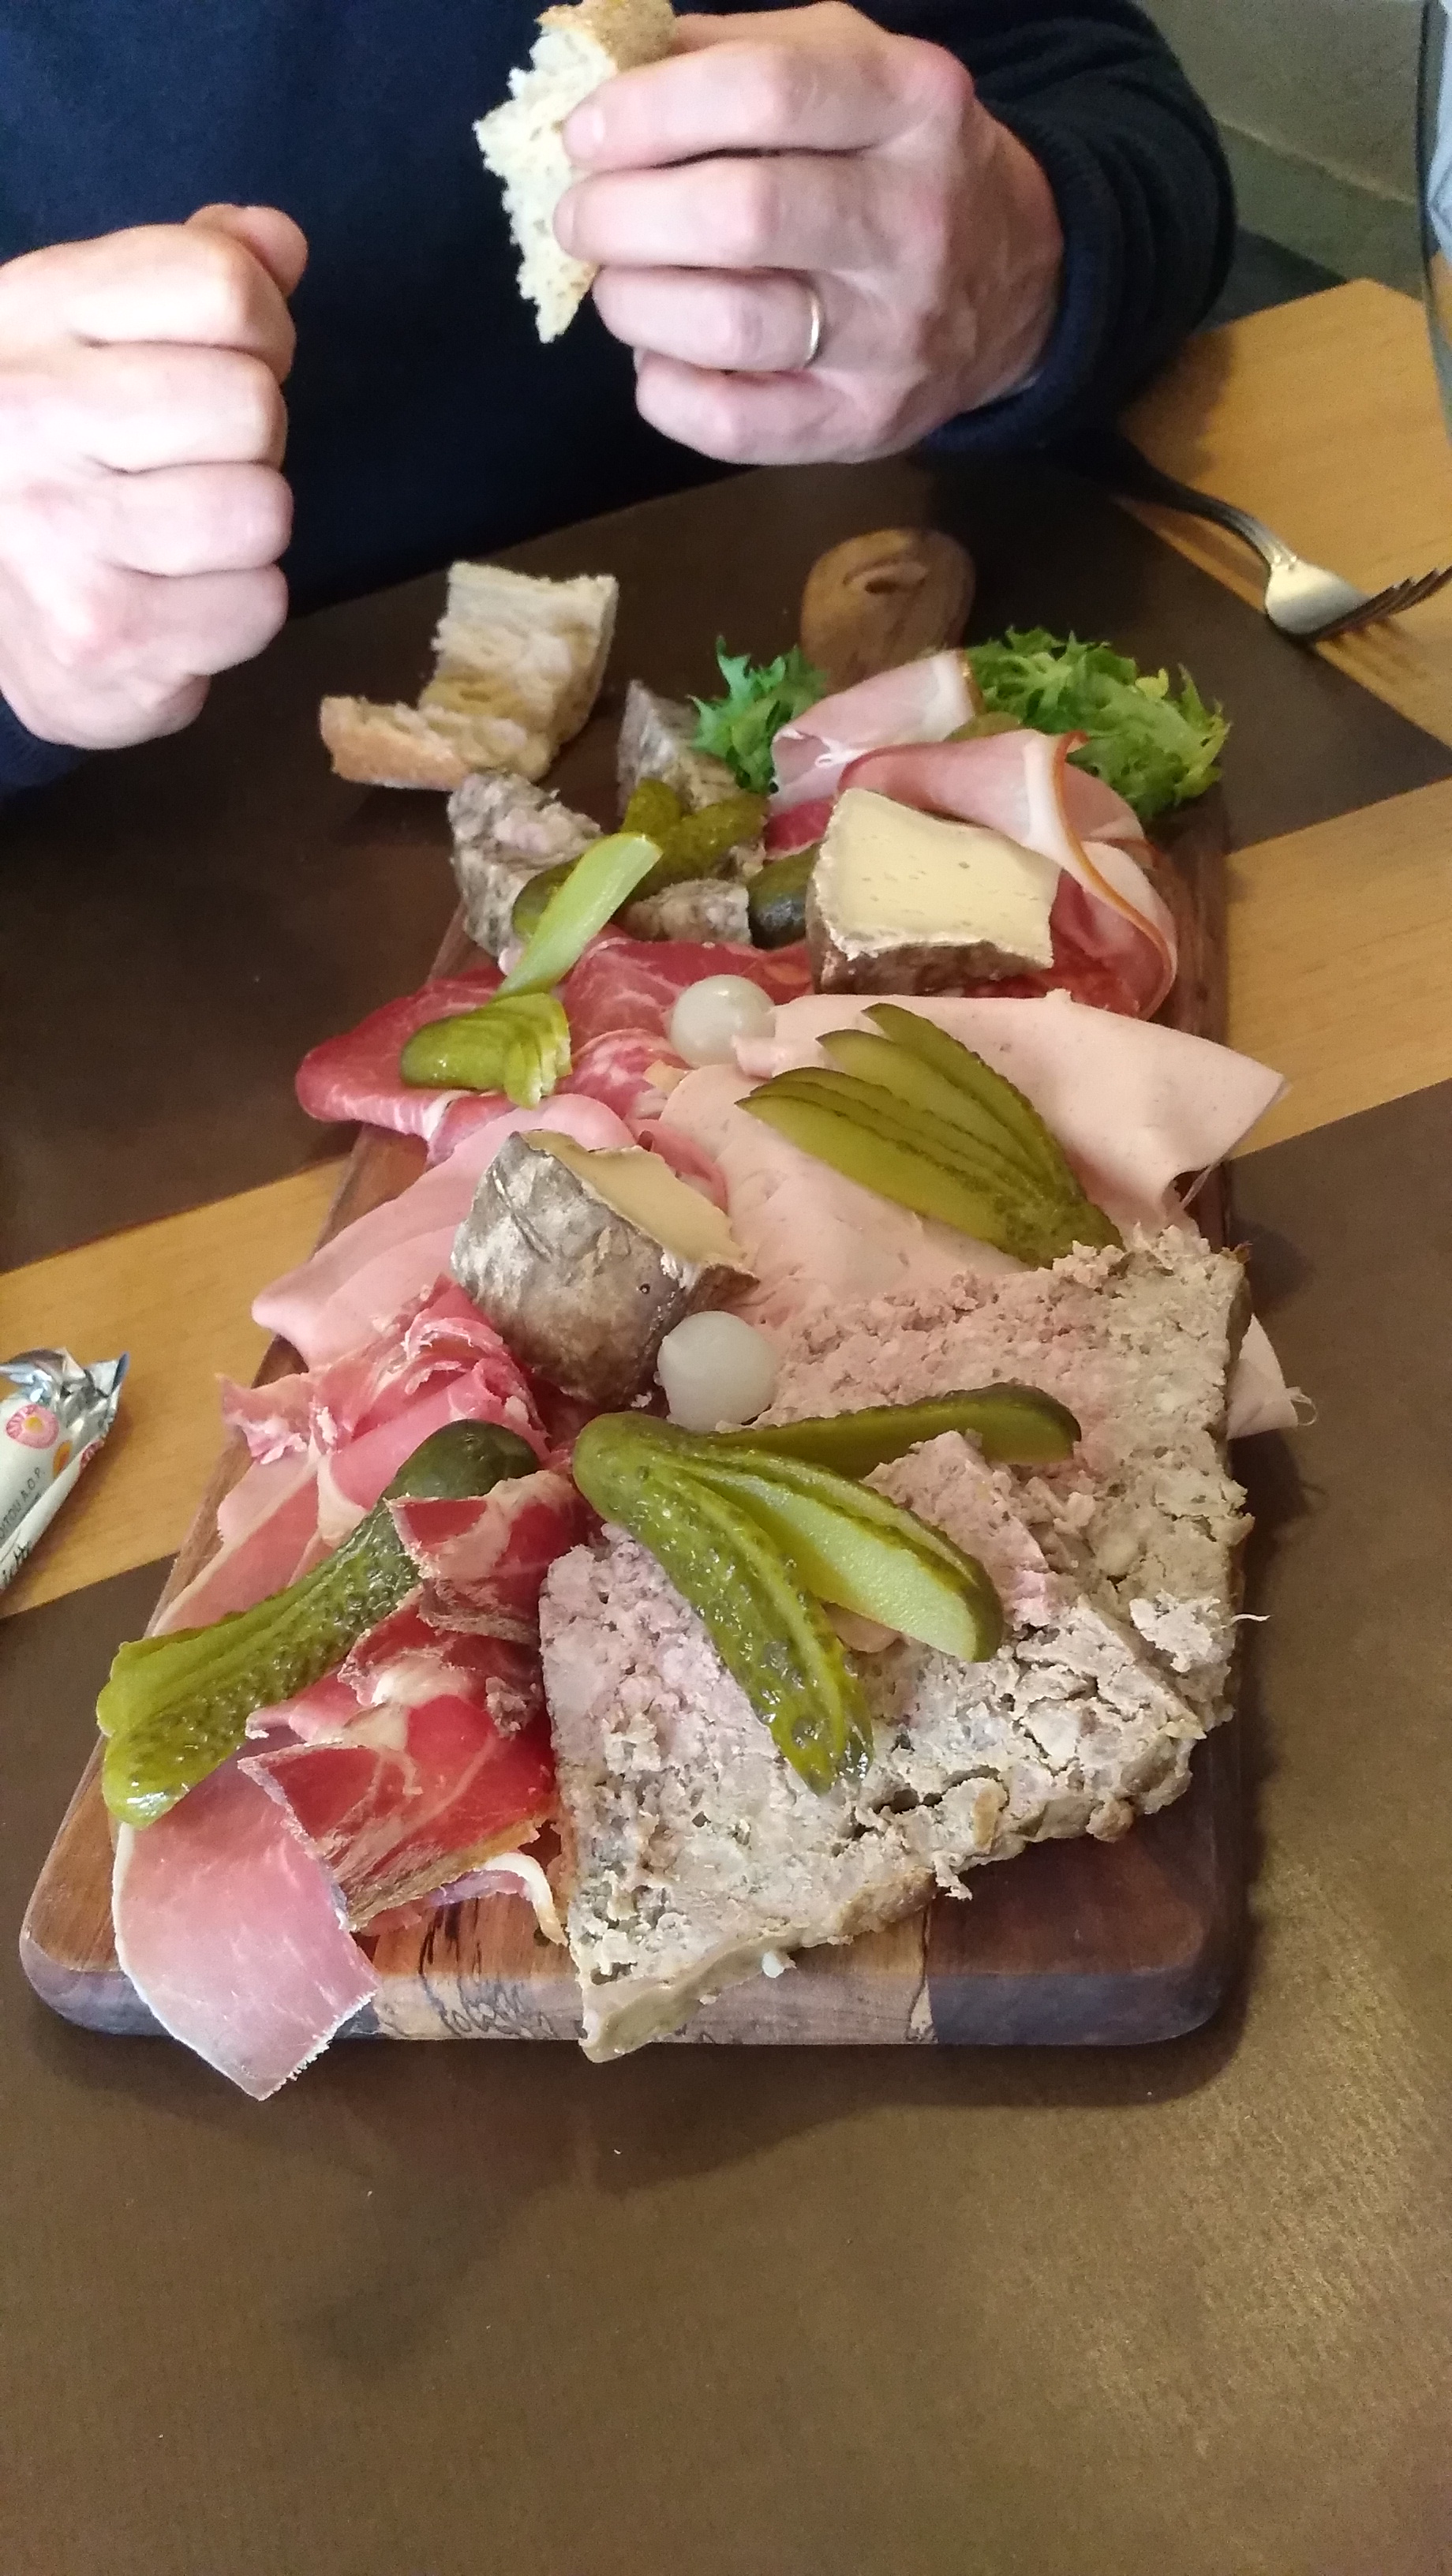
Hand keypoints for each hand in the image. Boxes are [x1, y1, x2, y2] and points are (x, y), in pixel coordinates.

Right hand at [0, 204, 306, 749]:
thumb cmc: (55, 453)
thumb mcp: (90, 331)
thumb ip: (189, 271)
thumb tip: (278, 242)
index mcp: (32, 316)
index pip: (220, 285)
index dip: (260, 327)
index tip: (226, 360)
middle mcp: (29, 416)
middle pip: (252, 404)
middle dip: (250, 441)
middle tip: (193, 464)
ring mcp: (61, 534)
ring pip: (263, 510)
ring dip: (245, 531)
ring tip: (180, 536)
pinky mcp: (107, 636)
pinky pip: (259, 604)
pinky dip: (235, 610)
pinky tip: (175, 602)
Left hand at [557, 2, 1062, 465]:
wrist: (1015, 280)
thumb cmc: (890, 158)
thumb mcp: (846, 64)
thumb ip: (733, 52)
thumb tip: (598, 66)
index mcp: (911, 101)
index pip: (763, 91)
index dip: (648, 112)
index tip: (585, 135)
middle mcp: (913, 218)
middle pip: (739, 215)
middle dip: (622, 215)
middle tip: (580, 217)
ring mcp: (894, 333)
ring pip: (730, 323)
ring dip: (635, 303)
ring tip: (616, 284)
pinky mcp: (864, 421)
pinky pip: (734, 422)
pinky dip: (664, 390)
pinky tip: (657, 357)